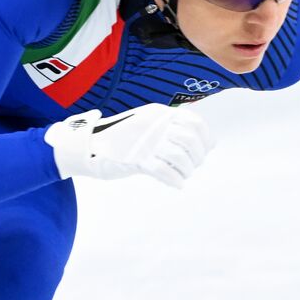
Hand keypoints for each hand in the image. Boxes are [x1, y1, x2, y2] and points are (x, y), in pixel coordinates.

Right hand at [44, 102, 214, 187]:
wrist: (89, 145)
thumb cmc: (122, 139)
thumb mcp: (150, 127)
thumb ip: (175, 132)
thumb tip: (210, 143)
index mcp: (159, 114)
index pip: (194, 123)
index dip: (205, 139)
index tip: (204, 152)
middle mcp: (154, 124)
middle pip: (189, 140)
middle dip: (197, 157)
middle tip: (192, 166)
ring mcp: (144, 141)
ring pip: (178, 156)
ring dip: (186, 170)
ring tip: (183, 176)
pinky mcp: (134, 158)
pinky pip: (162, 171)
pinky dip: (175, 180)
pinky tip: (177, 185)